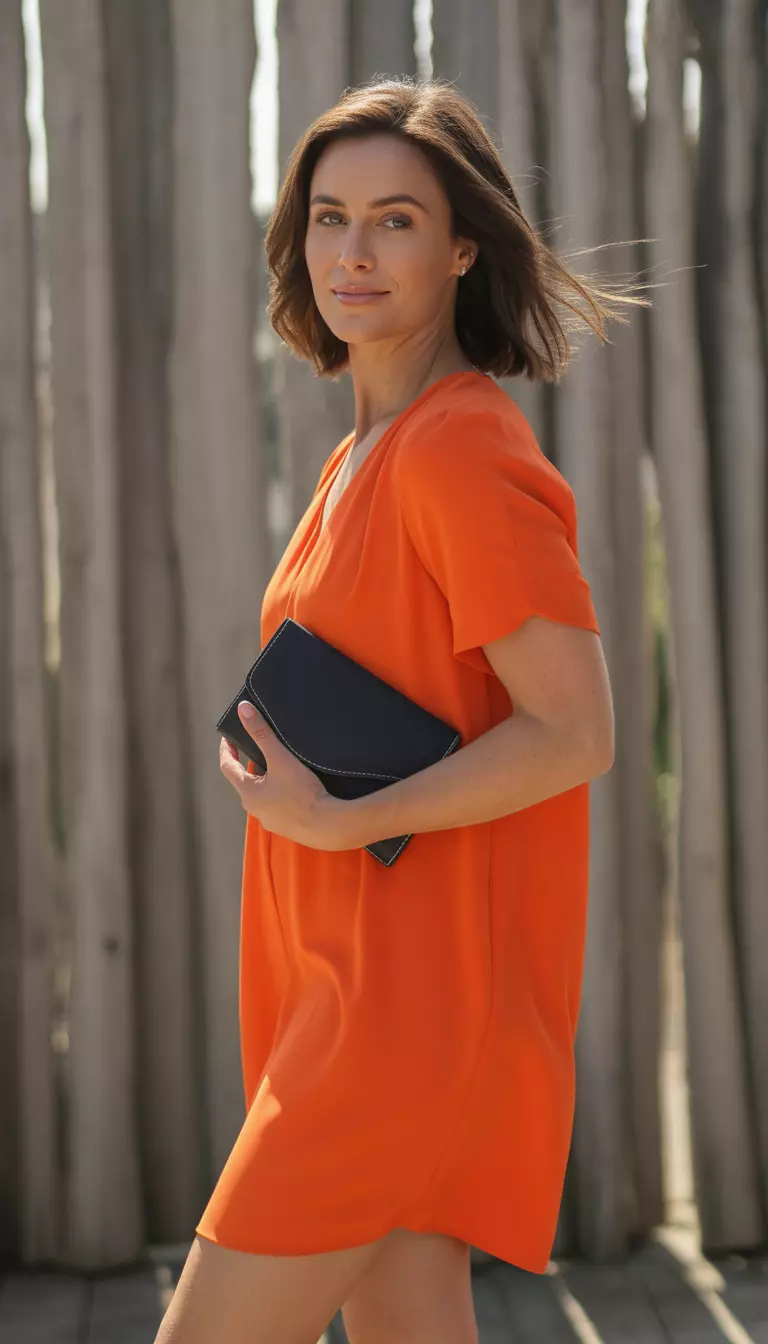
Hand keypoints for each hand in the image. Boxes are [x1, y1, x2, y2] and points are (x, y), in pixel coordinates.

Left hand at [219, 701, 349, 850]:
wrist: (328, 826)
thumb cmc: (302, 793)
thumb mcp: (280, 758)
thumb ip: (261, 733)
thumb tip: (243, 710)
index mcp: (248, 792)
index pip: (228, 766)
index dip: (227, 749)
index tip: (228, 737)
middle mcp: (254, 809)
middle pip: (246, 781)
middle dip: (252, 764)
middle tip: (261, 747)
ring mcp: (271, 820)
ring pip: (264, 794)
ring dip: (268, 779)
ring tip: (282, 765)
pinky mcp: (287, 826)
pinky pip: (279, 805)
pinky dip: (282, 793)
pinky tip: (297, 786)